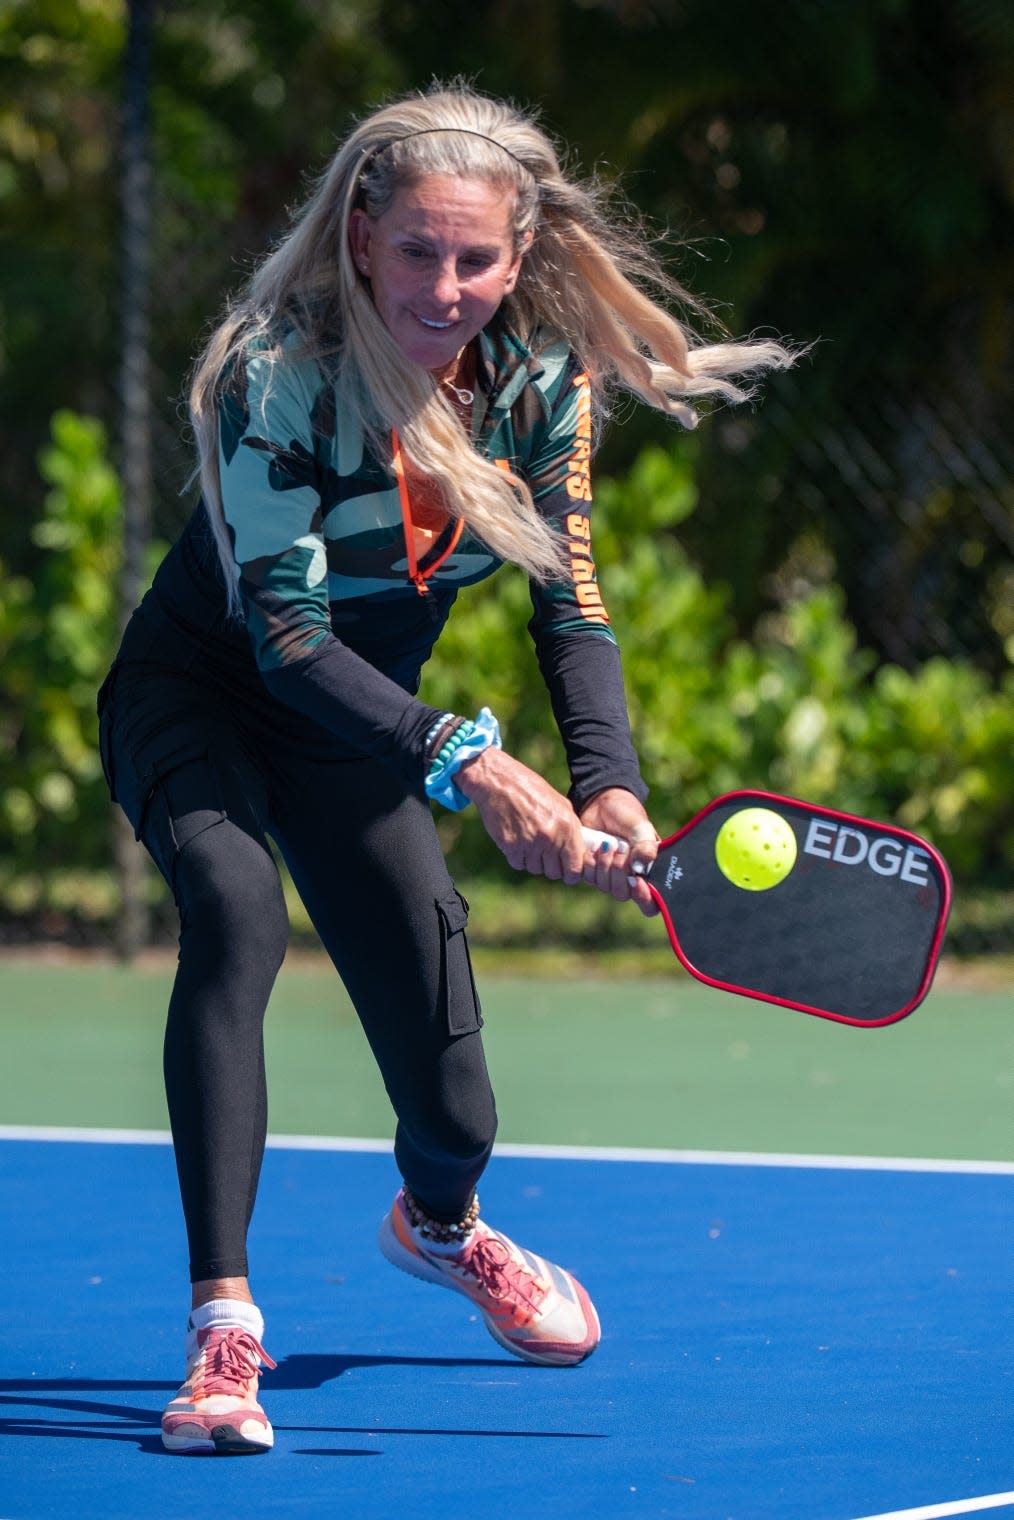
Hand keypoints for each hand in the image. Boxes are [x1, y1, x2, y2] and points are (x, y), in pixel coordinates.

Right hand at [454, 747, 585, 882]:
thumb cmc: (529, 789)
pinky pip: (519, 864)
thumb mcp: (558, 803)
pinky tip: (516, 840)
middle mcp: (550, 837)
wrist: (498, 782)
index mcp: (567, 825)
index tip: (566, 871)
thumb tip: (577, 851)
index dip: (571, 873)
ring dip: (533, 860)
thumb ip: (570, 828)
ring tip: (528, 841)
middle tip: (544, 854)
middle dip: (550, 866)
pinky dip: (518, 857)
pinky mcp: (511, 847)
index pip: (575, 867)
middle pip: (554, 872)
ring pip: (535, 869)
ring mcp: (530, 844)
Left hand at [579, 788, 659, 916]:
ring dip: (604, 867)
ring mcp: (610, 873)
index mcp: (648, 869)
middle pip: (624, 894)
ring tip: (606, 845)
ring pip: (606, 887)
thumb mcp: (640, 826)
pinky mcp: (593, 869)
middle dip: (618, 874)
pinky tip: (592, 850)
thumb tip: (641, 868)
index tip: (636, 881)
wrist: (600, 802)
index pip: (651, 900)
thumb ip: (645, 845)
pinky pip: (590, 878)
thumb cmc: (626, 813)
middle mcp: (630, 875)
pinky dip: (590, 865)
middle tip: (619, 850)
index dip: (645, 898)